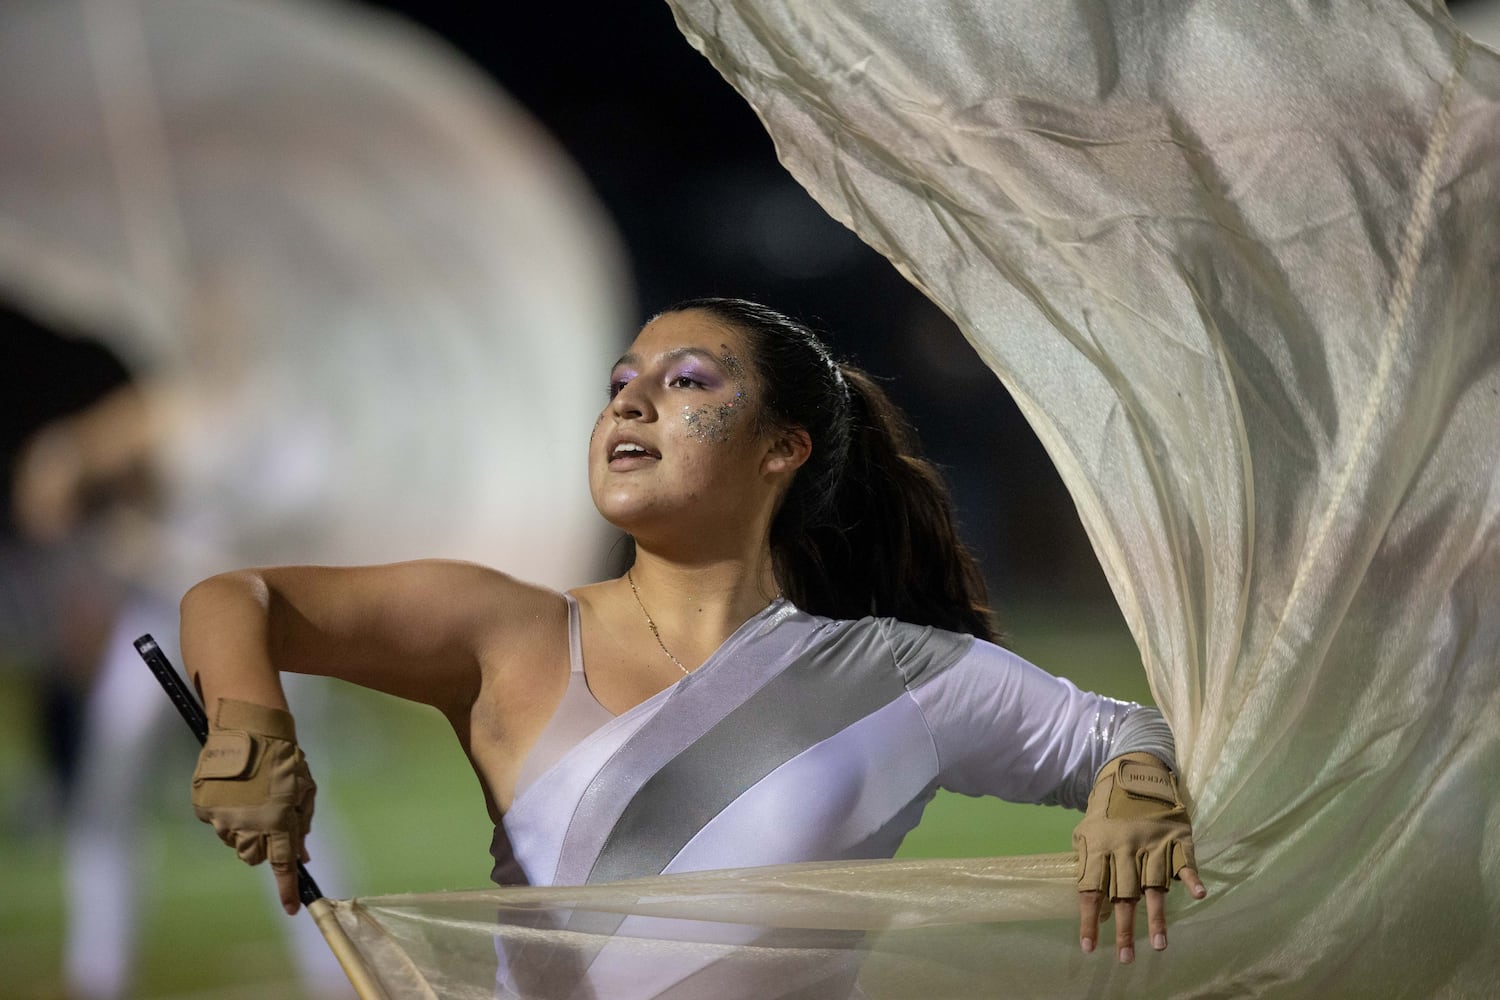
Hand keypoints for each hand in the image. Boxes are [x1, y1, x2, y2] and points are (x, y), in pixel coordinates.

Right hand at [192, 698, 315, 913]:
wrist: (248, 730)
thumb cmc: (283, 758)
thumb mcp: (304, 789)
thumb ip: (302, 824)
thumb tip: (303, 855)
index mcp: (278, 820)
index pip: (283, 864)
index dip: (287, 888)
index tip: (292, 909)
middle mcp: (248, 825)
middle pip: (254, 857)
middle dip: (263, 847)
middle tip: (267, 822)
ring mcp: (222, 819)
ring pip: (235, 841)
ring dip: (244, 829)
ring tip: (250, 798)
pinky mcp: (203, 809)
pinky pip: (218, 823)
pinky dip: (226, 814)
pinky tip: (233, 791)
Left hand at [1072, 752, 1205, 961]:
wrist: (1135, 772)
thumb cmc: (1108, 810)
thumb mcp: (1088, 831)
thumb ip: (1089, 865)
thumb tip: (1092, 906)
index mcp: (1100, 848)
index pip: (1091, 890)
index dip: (1089, 920)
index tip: (1089, 948)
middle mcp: (1125, 850)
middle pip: (1124, 895)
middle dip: (1125, 929)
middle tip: (1126, 958)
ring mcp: (1152, 845)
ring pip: (1154, 886)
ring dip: (1157, 916)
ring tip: (1159, 945)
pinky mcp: (1176, 839)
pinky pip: (1184, 862)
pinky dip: (1192, 877)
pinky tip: (1199, 894)